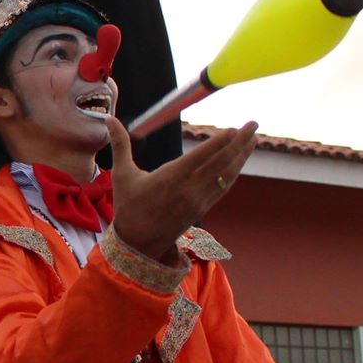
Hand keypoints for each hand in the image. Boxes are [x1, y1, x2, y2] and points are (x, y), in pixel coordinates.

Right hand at [104, 116, 255, 262]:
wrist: (138, 243)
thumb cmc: (128, 206)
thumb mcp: (122, 175)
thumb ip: (120, 145)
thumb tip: (109, 119)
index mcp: (168, 179)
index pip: (199, 158)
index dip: (218, 143)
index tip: (233, 129)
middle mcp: (188, 190)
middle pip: (219, 163)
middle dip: (239, 143)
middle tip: (253, 124)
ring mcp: (198, 200)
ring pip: (225, 175)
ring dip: (242, 156)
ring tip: (253, 138)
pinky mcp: (202, 208)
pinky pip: (222, 186)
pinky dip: (233, 171)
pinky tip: (240, 160)